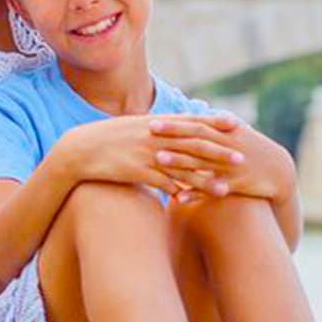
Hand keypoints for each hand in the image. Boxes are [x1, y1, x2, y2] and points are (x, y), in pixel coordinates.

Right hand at [57, 116, 243, 196]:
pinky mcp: (135, 171)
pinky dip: (177, 191)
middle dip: (219, 152)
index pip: (192, 121)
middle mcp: (154, 136)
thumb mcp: (134, 128)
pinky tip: (191, 201)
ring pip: (182, 167)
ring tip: (225, 189)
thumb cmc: (108, 140)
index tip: (237, 123)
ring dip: (204, 179)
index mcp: (156, 123)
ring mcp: (146, 154)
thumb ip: (156, 128)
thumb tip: (173, 128)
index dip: (215, 122)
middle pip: (193, 144)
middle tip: (242, 158)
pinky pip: (161, 183)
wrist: (79, 150)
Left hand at [151, 115, 294, 202]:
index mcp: (226, 132)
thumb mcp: (237, 134)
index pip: (197, 124)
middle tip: (149, 132)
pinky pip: (212, 189)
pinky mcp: (236, 183)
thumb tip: (193, 114)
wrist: (280, 170)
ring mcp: (231, 165)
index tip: (153, 121)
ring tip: (158, 160)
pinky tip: (177, 198)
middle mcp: (227, 146)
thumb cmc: (253, 150)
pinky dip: (195, 193)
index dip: (175, 123)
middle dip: (173, 135)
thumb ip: (214, 126)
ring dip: (180, 161)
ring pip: (202, 162)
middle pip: (196, 138)